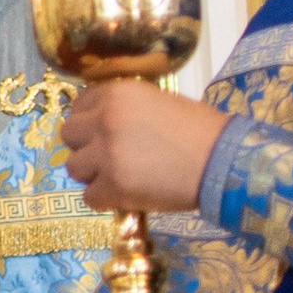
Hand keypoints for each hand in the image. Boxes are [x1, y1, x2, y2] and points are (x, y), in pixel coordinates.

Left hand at [61, 83, 228, 215]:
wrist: (224, 162)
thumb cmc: (200, 130)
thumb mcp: (159, 101)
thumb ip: (125, 109)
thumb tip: (100, 122)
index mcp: (117, 93)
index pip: (79, 105)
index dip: (90, 122)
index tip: (103, 133)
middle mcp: (105, 120)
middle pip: (68, 135)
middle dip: (85, 147)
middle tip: (108, 156)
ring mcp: (106, 154)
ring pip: (73, 167)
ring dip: (92, 174)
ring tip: (119, 176)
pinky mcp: (114, 187)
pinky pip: (89, 197)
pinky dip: (105, 199)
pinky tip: (126, 195)